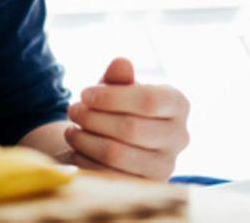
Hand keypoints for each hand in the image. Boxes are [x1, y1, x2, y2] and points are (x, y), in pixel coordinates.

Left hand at [63, 57, 189, 180]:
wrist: (120, 140)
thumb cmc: (120, 106)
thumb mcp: (118, 87)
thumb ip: (119, 76)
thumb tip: (120, 63)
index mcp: (178, 104)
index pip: (148, 100)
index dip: (111, 97)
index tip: (84, 93)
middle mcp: (179, 136)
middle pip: (131, 128)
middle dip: (94, 117)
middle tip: (72, 110)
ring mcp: (166, 166)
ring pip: (117, 153)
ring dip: (86, 139)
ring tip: (70, 129)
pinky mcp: (145, 187)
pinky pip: (108, 175)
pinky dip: (86, 160)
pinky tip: (76, 148)